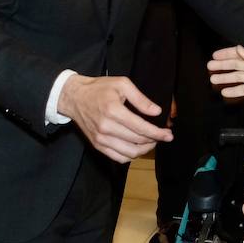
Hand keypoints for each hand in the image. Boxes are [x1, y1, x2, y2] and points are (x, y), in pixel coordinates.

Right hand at [57, 73, 172, 163]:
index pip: (141, 128)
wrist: (74, 97)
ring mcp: (101, 139)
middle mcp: (106, 127)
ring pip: (129, 153)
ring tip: (152, 142)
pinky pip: (118, 158)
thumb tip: (156, 112)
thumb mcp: (122, 84)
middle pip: (137, 141)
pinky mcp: (97, 145)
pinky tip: (137, 148)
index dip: (158, 133)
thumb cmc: (99, 88)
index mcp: (113, 111)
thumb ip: (141, 99)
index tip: (168, 134)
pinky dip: (131, 156)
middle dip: (154, 140)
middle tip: (163, 136)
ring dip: (144, 150)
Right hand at [208, 45, 243, 110]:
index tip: (215, 56)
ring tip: (213, 80)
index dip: (226, 55)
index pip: (238, 55)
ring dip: (225, 78)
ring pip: (236, 78)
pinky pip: (242, 90)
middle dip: (222, 66)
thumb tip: (238, 48)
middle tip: (210, 67)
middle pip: (234, 66)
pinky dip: (233, 91)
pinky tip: (225, 92)